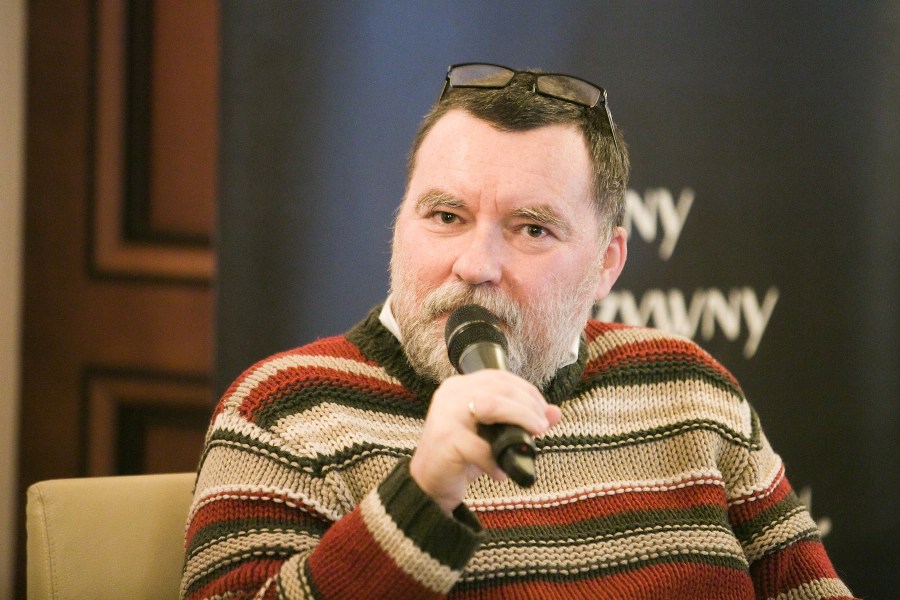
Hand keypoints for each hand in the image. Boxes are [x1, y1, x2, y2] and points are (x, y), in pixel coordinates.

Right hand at [409, 370, 561, 513]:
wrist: (429, 485)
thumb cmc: (462, 456)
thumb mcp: (495, 434)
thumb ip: (522, 419)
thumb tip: (556, 412)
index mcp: (460, 386)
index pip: (500, 377)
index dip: (527, 391)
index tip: (543, 411)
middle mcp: (451, 394)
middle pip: (500, 388)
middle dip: (529, 406)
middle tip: (542, 427)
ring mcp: (446, 414)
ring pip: (492, 406)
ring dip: (519, 419)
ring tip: (532, 439)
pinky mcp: (445, 439)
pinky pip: (480, 447)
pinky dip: (495, 461)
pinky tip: (501, 472)